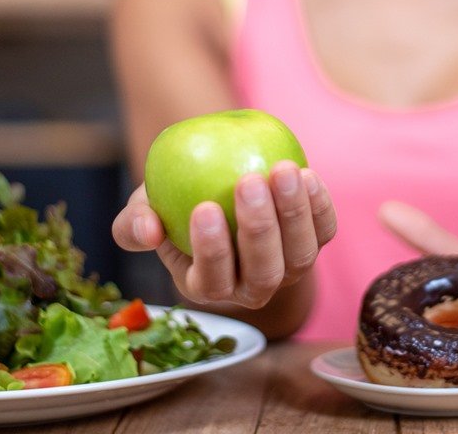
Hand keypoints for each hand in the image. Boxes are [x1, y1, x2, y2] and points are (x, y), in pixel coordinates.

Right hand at [113, 162, 337, 308]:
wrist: (217, 183)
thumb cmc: (174, 202)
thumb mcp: (144, 210)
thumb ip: (133, 224)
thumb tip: (147, 231)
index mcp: (207, 286)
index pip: (212, 279)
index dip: (211, 249)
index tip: (205, 208)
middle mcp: (252, 288)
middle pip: (263, 273)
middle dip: (258, 228)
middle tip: (248, 181)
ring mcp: (288, 269)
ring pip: (300, 256)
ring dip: (294, 214)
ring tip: (282, 170)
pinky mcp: (314, 242)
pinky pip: (324, 231)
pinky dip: (320, 206)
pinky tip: (307, 174)